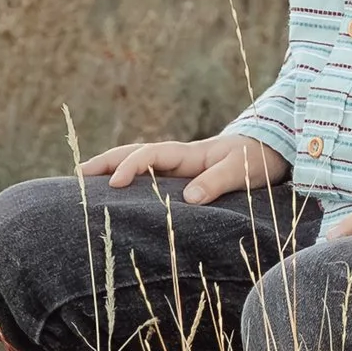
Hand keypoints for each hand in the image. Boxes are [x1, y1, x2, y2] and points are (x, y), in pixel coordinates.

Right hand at [77, 134, 287, 205]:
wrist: (275, 151)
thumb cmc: (258, 160)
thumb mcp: (241, 171)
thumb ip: (217, 182)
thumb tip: (188, 199)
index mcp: (189, 154)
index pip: (150, 154)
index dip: (130, 166)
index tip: (112, 184)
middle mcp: (180, 159)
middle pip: (135, 153)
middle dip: (106, 162)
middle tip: (76, 176)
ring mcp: (181, 169)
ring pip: (140, 163)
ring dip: (113, 169)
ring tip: (85, 184)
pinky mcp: (186, 180)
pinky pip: (151, 178)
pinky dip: (130, 181)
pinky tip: (118, 198)